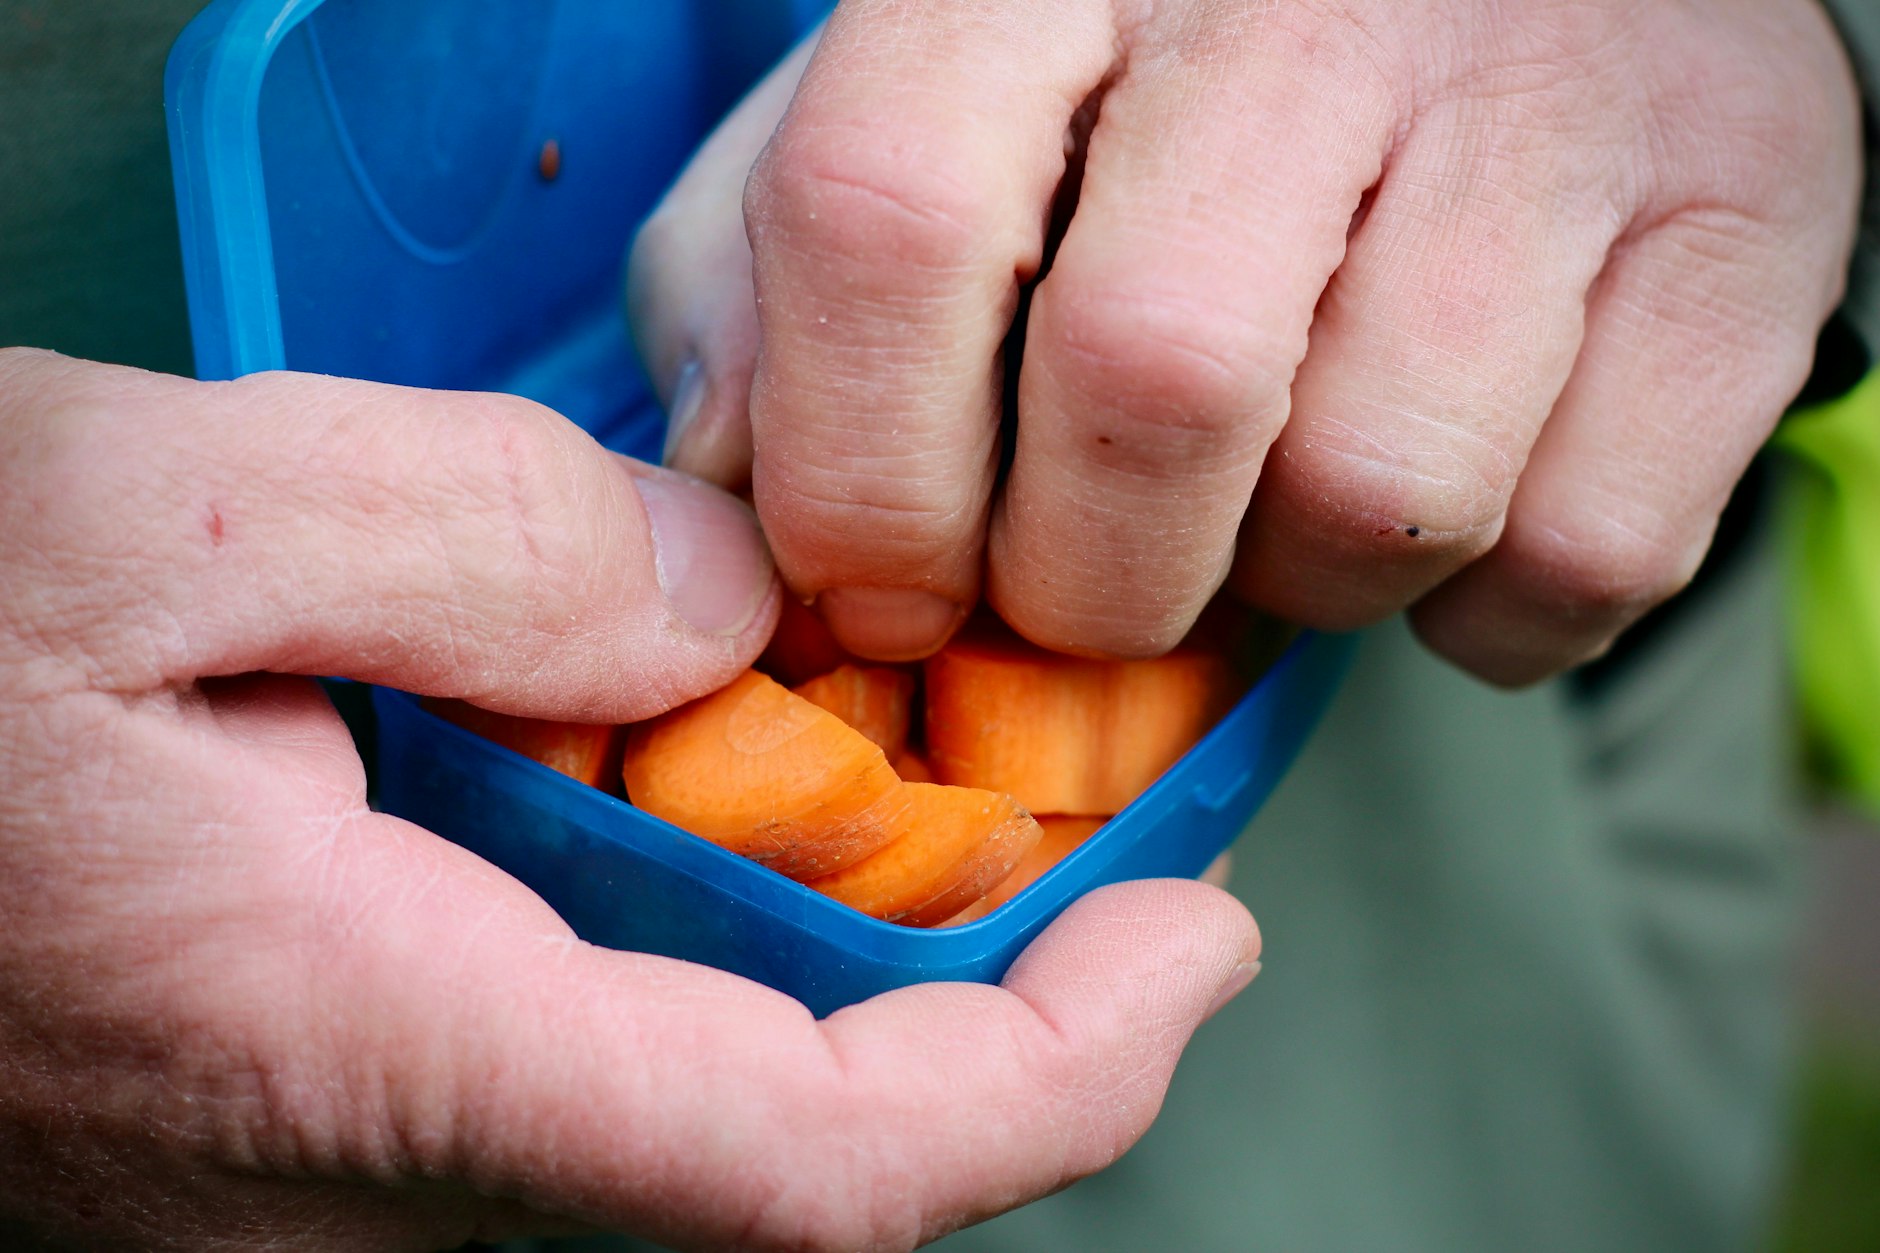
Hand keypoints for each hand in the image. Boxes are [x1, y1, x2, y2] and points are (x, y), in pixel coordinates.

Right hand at [0, 350, 1257, 1249]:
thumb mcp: (156, 519)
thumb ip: (491, 548)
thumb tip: (730, 618)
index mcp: (367, 1059)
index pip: (826, 1167)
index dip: (1059, 1070)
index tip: (1194, 941)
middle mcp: (373, 1175)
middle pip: (789, 1120)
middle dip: (972, 956)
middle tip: (1059, 766)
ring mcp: (339, 1162)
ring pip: (688, 1077)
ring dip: (827, 919)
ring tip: (876, 732)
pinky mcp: (308, 1102)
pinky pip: (574, 1039)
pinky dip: (686, 913)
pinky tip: (667, 764)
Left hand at [630, 0, 1860, 681]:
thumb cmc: (1157, 96)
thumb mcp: (919, 131)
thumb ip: (770, 282)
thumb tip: (735, 486)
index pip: (892, 217)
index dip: (860, 475)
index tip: (885, 592)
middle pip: (1154, 376)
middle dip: (1092, 579)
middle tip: (1094, 586)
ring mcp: (1554, 90)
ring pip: (1382, 488)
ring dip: (1302, 589)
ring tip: (1282, 517)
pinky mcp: (1752, 210)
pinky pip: (1587, 546)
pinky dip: (1491, 615)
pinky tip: (1450, 520)